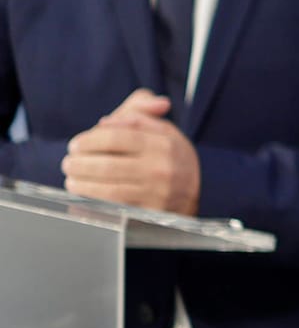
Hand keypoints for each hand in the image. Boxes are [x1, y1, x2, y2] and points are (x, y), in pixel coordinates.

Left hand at [62, 88, 200, 214]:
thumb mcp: (163, 127)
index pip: (115, 138)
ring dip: (81, 185)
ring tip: (71, 179)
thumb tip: (104, 123)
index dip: (88, 141)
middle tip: (68, 163)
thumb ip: (137, 113)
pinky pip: (114, 210)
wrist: (202, 187)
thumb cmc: (172, 154)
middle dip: (79, 165)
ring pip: (106, 191)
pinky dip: (93, 203)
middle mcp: (159, 168)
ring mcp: (155, 194)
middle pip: (106, 166)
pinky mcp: (150, 214)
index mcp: (162, 143)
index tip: (75, 144)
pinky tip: (83, 196)